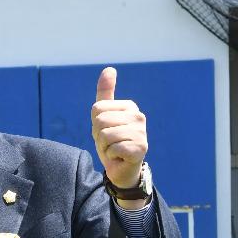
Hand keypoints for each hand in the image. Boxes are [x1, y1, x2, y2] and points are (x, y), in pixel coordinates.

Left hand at [90, 67, 146, 189]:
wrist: (122, 168)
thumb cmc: (112, 142)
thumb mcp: (103, 117)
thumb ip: (105, 93)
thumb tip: (109, 69)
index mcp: (129, 106)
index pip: (97, 109)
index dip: (95, 124)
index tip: (106, 131)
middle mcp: (138, 116)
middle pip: (100, 121)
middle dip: (99, 136)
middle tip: (110, 143)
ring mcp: (141, 132)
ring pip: (105, 135)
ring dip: (105, 147)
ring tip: (115, 150)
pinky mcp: (141, 148)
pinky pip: (113, 148)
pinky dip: (112, 156)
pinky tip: (120, 157)